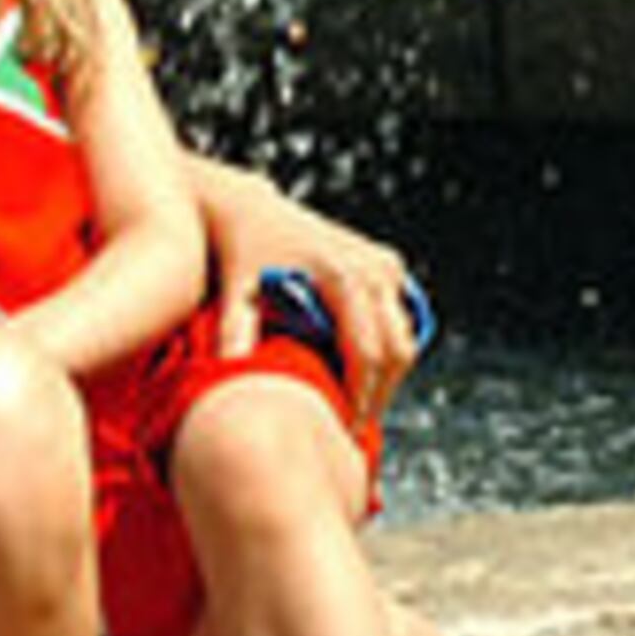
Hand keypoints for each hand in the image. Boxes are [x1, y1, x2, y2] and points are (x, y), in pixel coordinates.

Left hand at [196, 163, 420, 422]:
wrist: (250, 208)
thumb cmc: (239, 254)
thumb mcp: (235, 292)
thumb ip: (234, 332)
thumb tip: (229, 373)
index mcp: (342, 276)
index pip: (367, 353)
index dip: (360, 396)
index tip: (343, 425)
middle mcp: (372, 267)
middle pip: (396, 350)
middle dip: (379, 393)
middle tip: (353, 427)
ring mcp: (384, 264)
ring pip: (405, 337)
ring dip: (387, 375)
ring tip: (356, 405)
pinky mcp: (387, 263)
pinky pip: (401, 319)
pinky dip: (388, 349)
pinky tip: (360, 373)